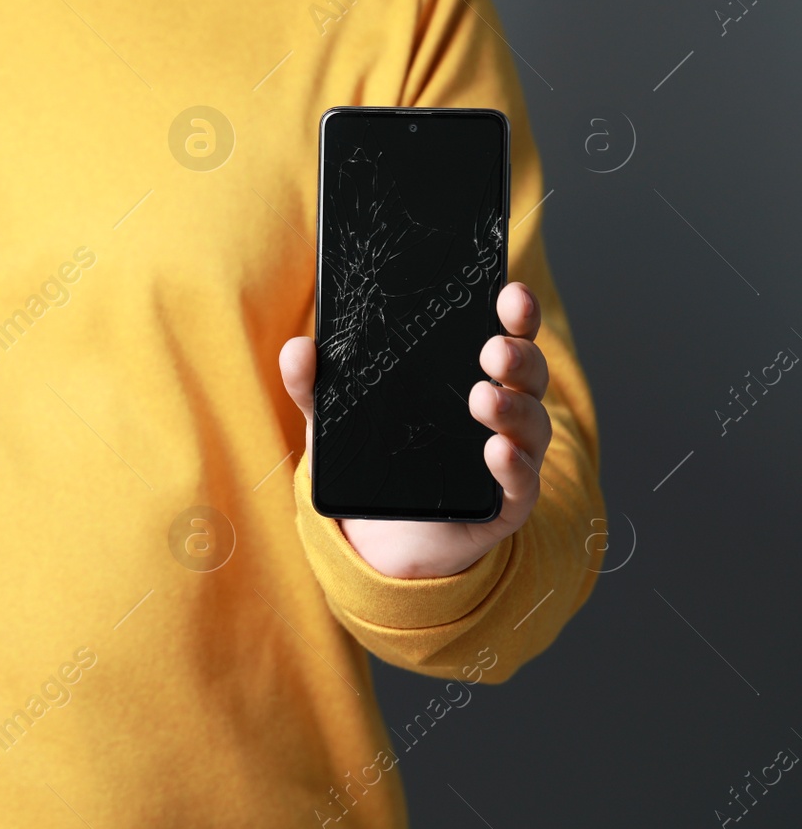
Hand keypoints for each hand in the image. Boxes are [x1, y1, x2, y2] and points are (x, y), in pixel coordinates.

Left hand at [278, 282, 552, 577]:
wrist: (380, 537)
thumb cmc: (375, 460)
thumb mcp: (338, 419)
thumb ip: (316, 385)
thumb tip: (298, 348)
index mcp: (471, 375)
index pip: (506, 335)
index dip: (516, 312)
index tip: (509, 292)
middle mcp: (504, 411)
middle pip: (528, 374)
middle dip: (516, 355)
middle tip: (491, 347)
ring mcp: (511, 458)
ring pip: (531, 425)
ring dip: (512, 408)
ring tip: (482, 396)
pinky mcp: (505, 505)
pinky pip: (522, 484)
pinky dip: (514, 466)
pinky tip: (496, 451)